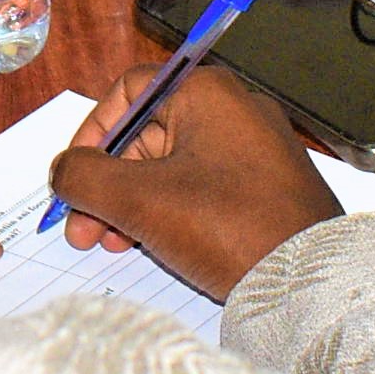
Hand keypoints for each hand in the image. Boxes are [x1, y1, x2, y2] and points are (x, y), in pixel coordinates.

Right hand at [48, 59, 343, 303]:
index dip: (91, 134)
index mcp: (208, 93)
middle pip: (147, 134)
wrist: (311, 281)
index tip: (75, 177)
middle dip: (106, 183)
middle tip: (82, 230)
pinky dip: (169, 210)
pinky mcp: (268, 187)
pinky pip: (203, 187)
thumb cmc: (228, 227)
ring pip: (172, 165)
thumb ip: (84, 178)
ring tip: (109, 244)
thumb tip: (63, 172)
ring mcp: (256, 150)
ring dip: (131, 202)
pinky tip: (150, 245)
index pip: (128, 92)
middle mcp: (236, 111)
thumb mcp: (139, 200)